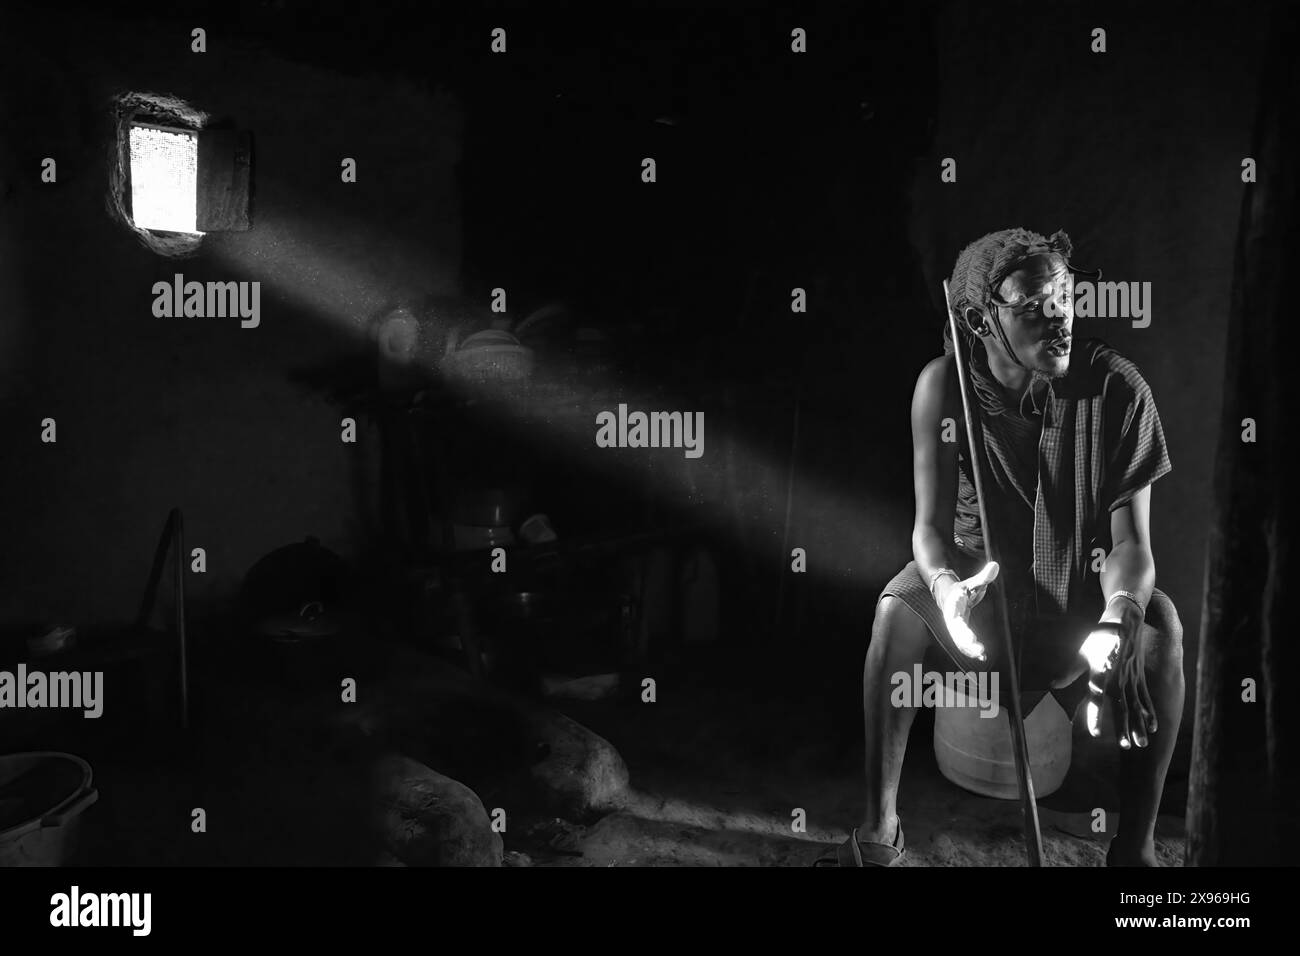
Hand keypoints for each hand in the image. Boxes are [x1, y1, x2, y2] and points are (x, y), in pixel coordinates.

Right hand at [936, 562, 998, 660]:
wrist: (947, 594)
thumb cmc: (962, 589)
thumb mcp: (972, 582)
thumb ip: (984, 576)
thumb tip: (996, 565)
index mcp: (953, 608)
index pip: (957, 621)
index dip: (963, 631)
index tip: (972, 638)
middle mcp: (952, 620)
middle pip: (957, 634)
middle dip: (967, 643)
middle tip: (980, 650)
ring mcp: (955, 628)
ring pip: (959, 642)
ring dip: (969, 650)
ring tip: (982, 655)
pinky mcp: (959, 633)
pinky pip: (963, 644)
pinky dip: (971, 651)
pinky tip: (982, 657)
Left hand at [1081, 614, 1156, 748]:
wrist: (1125, 621)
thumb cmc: (1099, 637)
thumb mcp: (1082, 652)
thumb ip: (1069, 672)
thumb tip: (1052, 685)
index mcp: (1100, 672)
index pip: (1096, 699)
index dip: (1095, 716)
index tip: (1095, 734)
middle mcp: (1117, 678)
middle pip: (1121, 707)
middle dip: (1123, 728)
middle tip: (1125, 747)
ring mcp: (1131, 678)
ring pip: (1136, 706)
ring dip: (1139, 725)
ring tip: (1141, 744)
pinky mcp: (1140, 677)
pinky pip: (1146, 697)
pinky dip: (1150, 712)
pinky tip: (1153, 727)